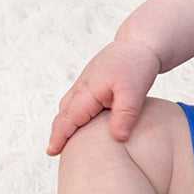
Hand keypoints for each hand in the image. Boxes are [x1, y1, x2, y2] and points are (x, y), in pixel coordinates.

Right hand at [46, 38, 161, 155]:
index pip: (70, 118)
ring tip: (63, 140)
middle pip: (65, 112)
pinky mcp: (92, 81)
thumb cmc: (137, 65)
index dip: (60, 135)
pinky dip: (73, 112)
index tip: (51, 151)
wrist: (141, 43)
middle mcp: (83, 86)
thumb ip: (125, 115)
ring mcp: (86, 82)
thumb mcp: (134, 92)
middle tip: (53, 151)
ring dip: (64, 121)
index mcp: (89, 90)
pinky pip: (77, 100)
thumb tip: (118, 138)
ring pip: (69, 105)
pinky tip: (80, 122)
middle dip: (58, 131)